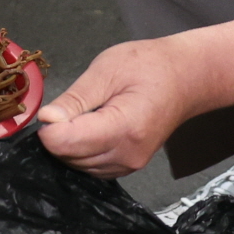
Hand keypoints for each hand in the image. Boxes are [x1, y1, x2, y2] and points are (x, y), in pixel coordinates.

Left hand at [36, 21, 233, 177]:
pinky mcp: (128, 167)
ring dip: (69, 143)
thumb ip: (75, 98)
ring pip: (76, 165)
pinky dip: (81, 150)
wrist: (187, 78)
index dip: (49, 127)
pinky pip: (90, 167)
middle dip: (58, 134)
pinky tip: (90, 127)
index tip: (53, 109)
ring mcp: (129, 165)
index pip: (66, 144)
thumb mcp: (107, 69)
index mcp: (123, 129)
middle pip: (68, 157)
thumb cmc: (150, 66)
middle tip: (70, 105)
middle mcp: (127, 155)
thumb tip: (46, 120)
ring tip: (85, 113)